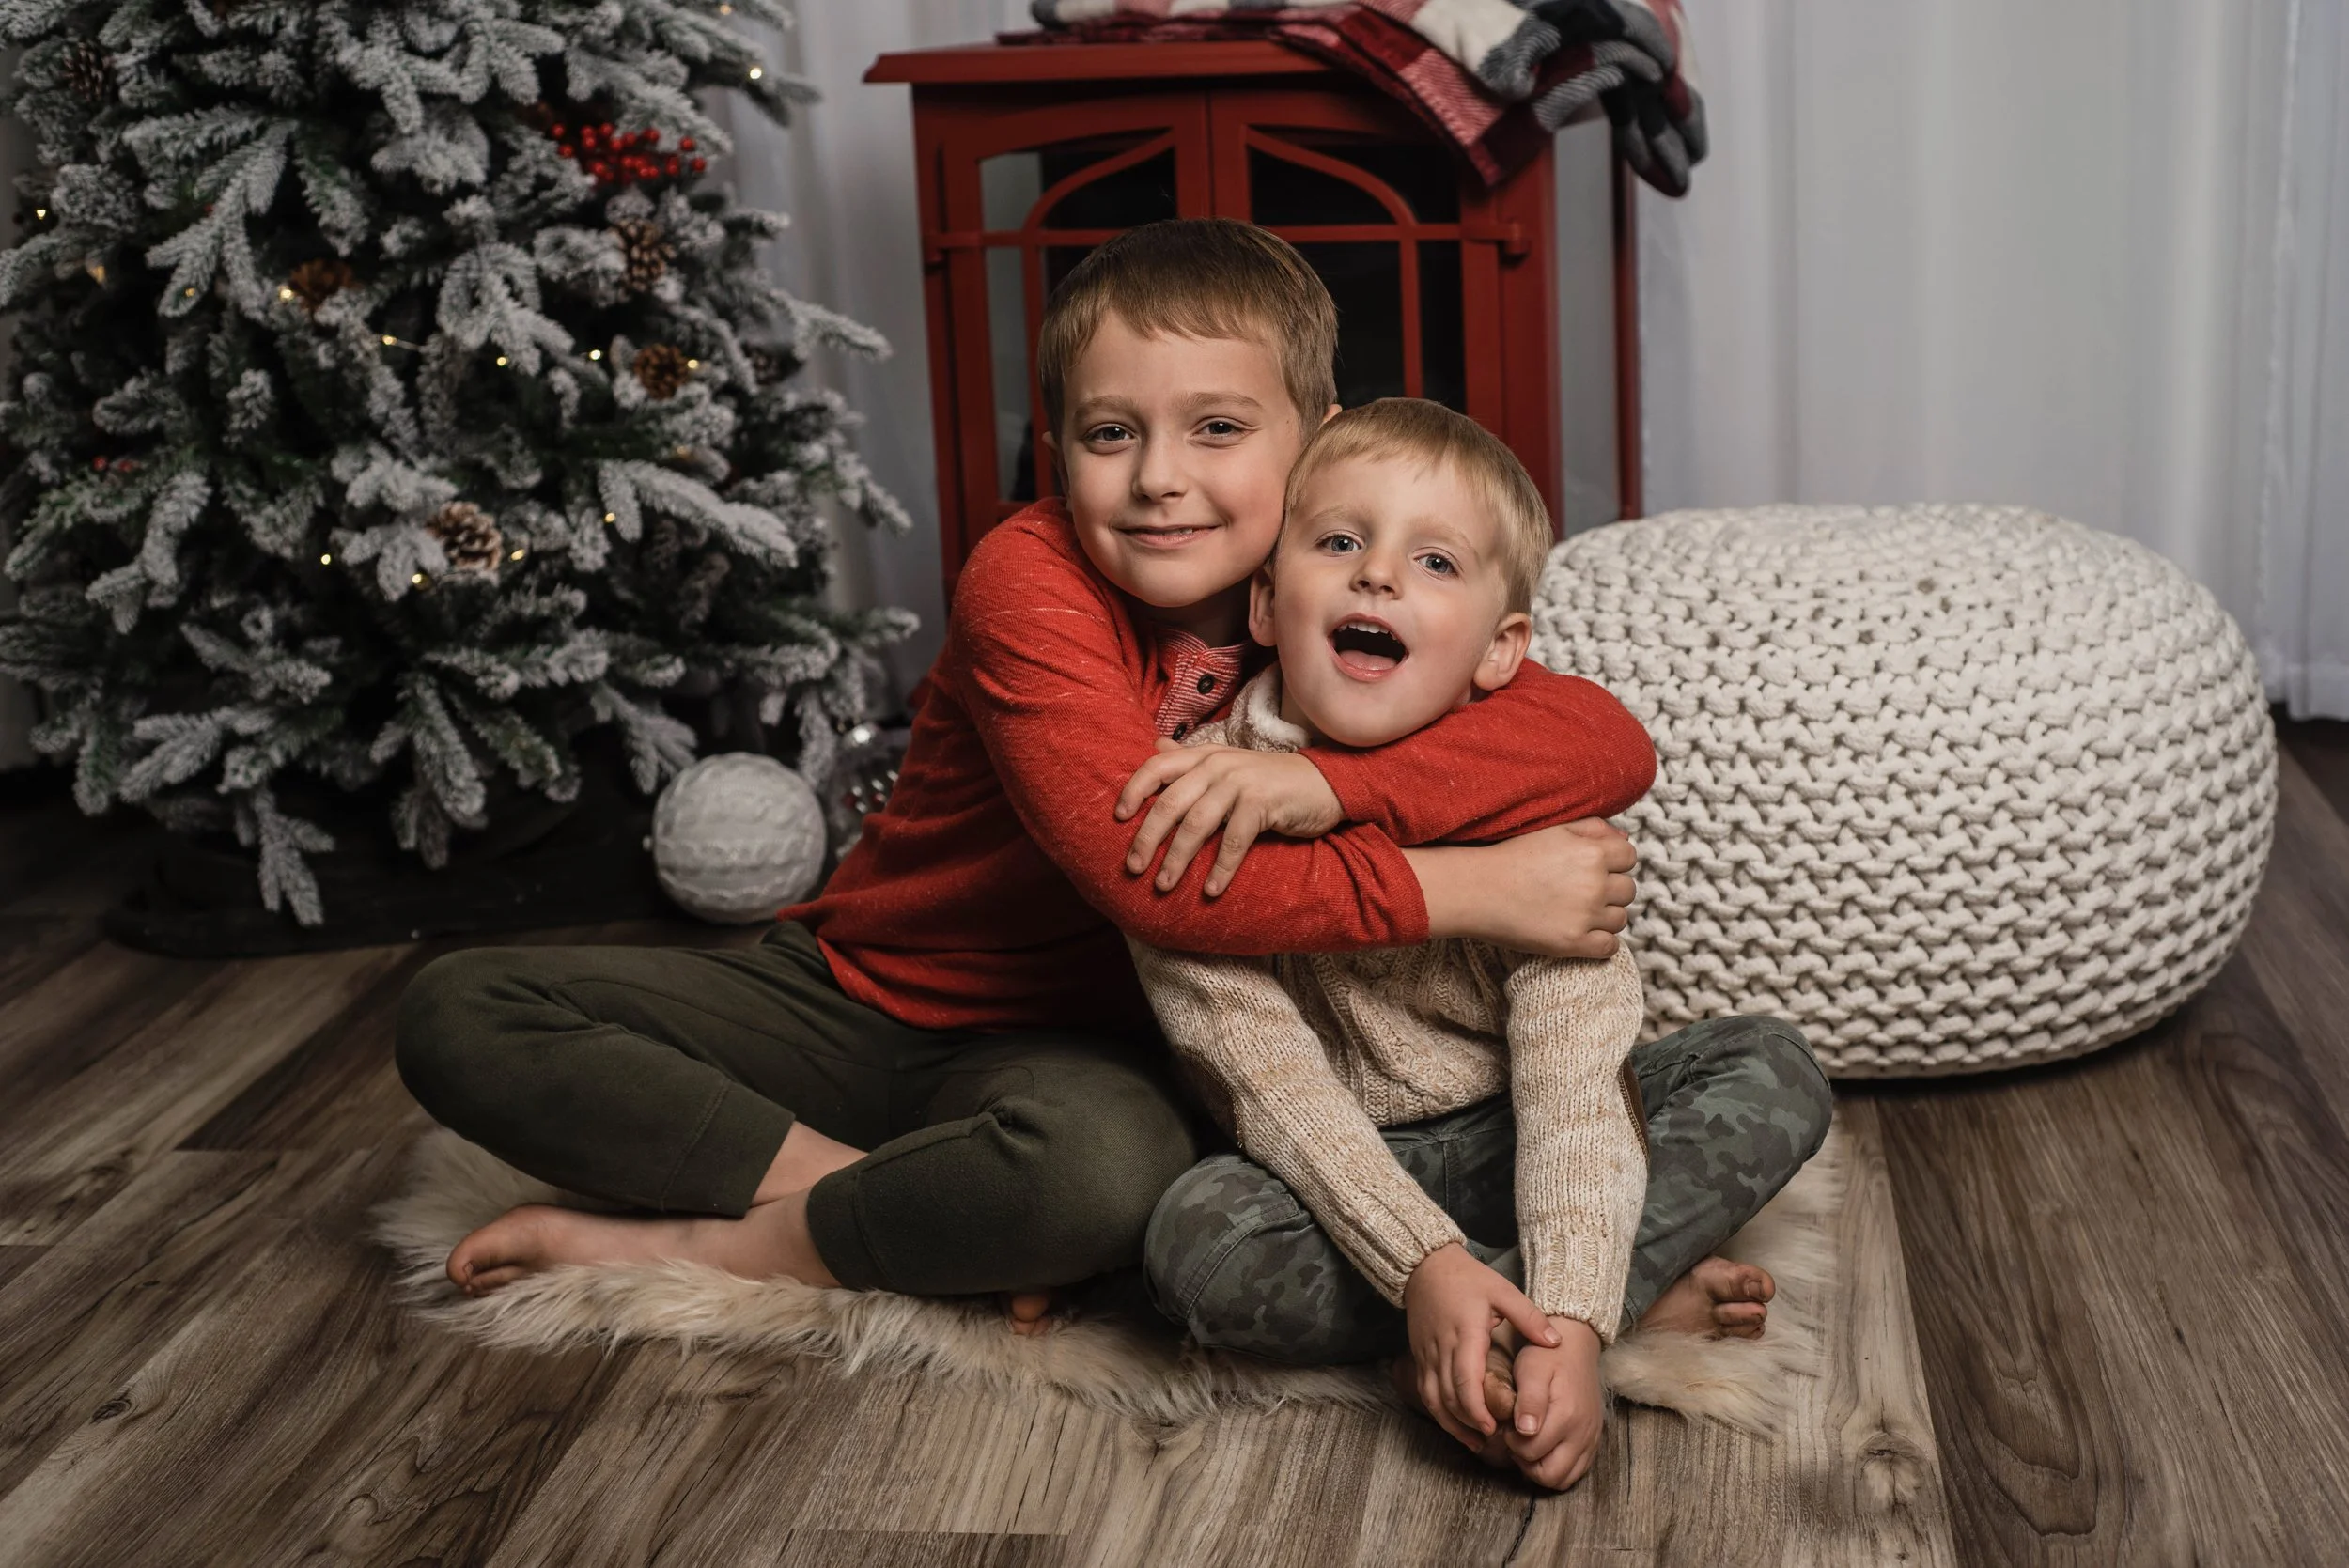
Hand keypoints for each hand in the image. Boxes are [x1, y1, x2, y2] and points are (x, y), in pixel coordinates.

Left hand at [1115, 740, 1344, 895]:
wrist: (1324, 783)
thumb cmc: (1269, 781)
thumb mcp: (1228, 764)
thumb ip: (1191, 759)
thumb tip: (1155, 748)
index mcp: (1205, 756)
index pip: (1157, 766)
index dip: (1134, 790)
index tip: (1118, 818)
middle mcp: (1218, 765)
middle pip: (1170, 802)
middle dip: (1147, 837)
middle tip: (1133, 867)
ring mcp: (1240, 783)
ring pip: (1197, 823)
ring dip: (1177, 859)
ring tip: (1163, 885)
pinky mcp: (1263, 803)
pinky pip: (1234, 840)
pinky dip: (1221, 868)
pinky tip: (1210, 890)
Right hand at [1402, 1244, 1559, 1451]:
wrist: (1425, 1266)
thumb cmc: (1466, 1278)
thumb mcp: (1502, 1291)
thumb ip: (1529, 1318)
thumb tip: (1555, 1343)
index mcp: (1466, 1334)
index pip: (1466, 1380)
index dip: (1477, 1409)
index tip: (1493, 1427)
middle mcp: (1442, 1348)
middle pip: (1450, 1397)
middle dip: (1468, 1423)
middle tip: (1492, 1440)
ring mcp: (1427, 1354)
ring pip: (1434, 1399)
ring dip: (1451, 1423)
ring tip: (1474, 1441)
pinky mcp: (1420, 1356)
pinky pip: (1425, 1391)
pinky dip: (1438, 1412)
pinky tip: (1454, 1423)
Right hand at [1404, 818, 1636, 958]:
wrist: (1478, 890)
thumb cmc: (1512, 856)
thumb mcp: (1554, 830)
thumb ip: (1593, 829)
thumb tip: (1625, 841)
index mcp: (1592, 852)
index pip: (1629, 857)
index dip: (1614, 862)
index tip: (1596, 868)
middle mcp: (1595, 884)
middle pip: (1628, 889)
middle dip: (1611, 889)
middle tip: (1583, 891)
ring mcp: (1586, 916)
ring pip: (1621, 918)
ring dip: (1606, 916)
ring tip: (1580, 912)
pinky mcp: (1574, 943)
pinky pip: (1610, 946)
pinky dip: (1602, 942)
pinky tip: (1584, 933)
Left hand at [1506, 1316, 1605, 1489]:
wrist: (1576, 1345)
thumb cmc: (1547, 1357)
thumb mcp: (1531, 1371)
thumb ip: (1530, 1401)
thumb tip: (1526, 1432)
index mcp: (1566, 1416)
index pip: (1531, 1453)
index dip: (1512, 1444)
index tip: (1507, 1426)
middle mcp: (1583, 1433)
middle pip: (1551, 1476)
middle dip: (1527, 1464)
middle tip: (1516, 1440)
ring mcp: (1591, 1439)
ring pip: (1565, 1479)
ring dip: (1542, 1469)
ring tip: (1529, 1444)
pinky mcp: (1594, 1440)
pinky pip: (1577, 1470)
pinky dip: (1558, 1466)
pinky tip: (1544, 1447)